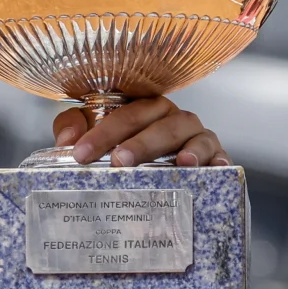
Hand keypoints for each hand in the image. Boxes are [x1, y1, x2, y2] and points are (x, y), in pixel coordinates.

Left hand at [53, 96, 230, 166]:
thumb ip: (75, 128)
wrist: (152, 178)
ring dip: (189, 148)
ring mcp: (197, 137)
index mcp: (142, 109)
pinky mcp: (215, 157)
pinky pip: (221, 155)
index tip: (80, 154)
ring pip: (196, 135)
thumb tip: (66, 138)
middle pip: (161, 123)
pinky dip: (219, 161)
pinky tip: (214, 169)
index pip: (124, 112)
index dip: (102, 132)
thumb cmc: (122, 152)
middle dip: (141, 142)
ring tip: (181, 163)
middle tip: (120, 162)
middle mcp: (171, 118)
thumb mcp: (95, 137)